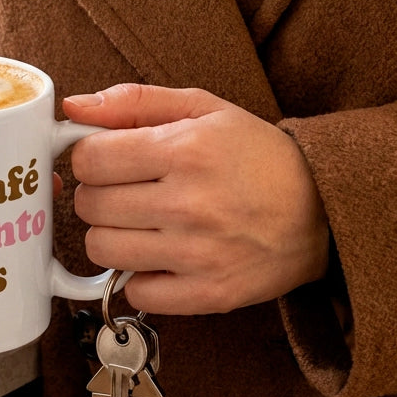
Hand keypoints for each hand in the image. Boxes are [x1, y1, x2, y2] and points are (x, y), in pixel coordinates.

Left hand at [65, 84, 328, 314]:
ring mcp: (198, 254)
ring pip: (102, 249)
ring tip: (142, 223)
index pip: (89, 158)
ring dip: (113, 236)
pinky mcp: (208, 294)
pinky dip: (140, 277)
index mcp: (186, 150)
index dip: (90, 157)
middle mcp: (190, 203)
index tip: (108, 159)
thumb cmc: (256, 156)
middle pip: (89, 205)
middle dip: (99, 195)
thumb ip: (134, 101)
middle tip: (128, 191)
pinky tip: (162, 256)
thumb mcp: (204, 109)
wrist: (325, 212)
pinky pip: (135, 292)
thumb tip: (72, 106)